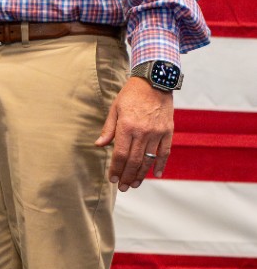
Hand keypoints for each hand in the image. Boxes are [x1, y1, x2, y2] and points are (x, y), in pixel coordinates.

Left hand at [95, 77, 173, 191]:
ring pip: (149, 159)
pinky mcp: (168, 131)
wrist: (154, 81)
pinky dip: (161, 165)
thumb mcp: (115, 109)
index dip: (115, 169)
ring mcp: (157, 132)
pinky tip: (156, 175)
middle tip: (123, 187)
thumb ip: (108, 129)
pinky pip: (165, 152)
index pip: (119, 154)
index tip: (112, 179)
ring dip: (141, 174)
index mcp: (126, 126)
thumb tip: (99, 145)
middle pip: (134, 161)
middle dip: (127, 176)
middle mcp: (142, 131)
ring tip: (134, 184)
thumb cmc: (131, 94)